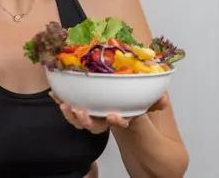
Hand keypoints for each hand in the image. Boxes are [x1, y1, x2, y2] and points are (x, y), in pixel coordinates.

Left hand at [49, 91, 168, 133]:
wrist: (116, 100)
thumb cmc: (130, 101)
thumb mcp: (144, 102)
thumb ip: (154, 102)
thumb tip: (164, 98)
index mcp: (118, 117)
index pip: (118, 122)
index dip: (117, 122)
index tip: (114, 116)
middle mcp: (102, 119)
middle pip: (93, 126)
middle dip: (86, 121)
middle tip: (81, 112)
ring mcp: (89, 115)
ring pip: (78, 121)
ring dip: (70, 114)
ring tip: (64, 105)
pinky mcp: (78, 106)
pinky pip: (68, 106)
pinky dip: (60, 100)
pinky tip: (54, 92)